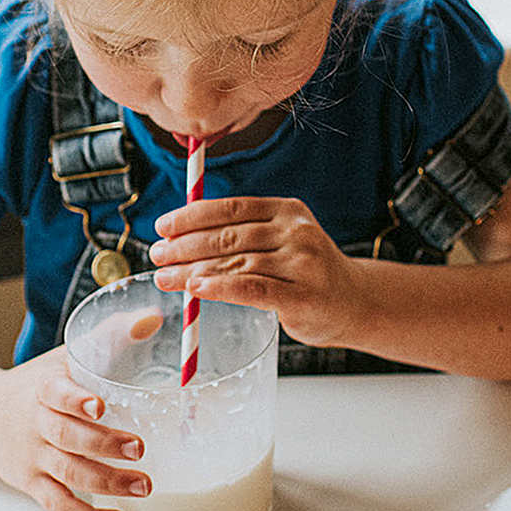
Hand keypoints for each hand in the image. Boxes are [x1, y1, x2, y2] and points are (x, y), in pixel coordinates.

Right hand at [0, 343, 151, 510]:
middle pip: (68, 438)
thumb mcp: (64, 356)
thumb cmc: (35, 384)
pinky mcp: (33, 485)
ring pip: (68, 474)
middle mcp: (36, 426)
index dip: (75, 400)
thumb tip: (151, 318)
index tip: (99, 405)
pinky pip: (59, 506)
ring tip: (142, 486)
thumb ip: (107, 337)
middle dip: (104, 445)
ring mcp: (34, 458)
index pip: (56, 394)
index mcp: (43, 390)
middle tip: (138, 449)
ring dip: (107, 483)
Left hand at [150, 196, 357, 346]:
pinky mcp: (302, 296)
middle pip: (228, 236)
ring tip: (165, 277)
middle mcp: (295, 232)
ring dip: (193, 270)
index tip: (162, 227)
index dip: (191, 216)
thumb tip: (182, 239)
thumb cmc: (307, 273)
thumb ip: (244, 236)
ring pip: (235, 263)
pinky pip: (253, 288)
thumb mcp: (282, 241)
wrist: (355, 302)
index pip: (231, 208)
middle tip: (155, 255)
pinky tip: (196, 289)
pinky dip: (221, 288)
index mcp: (286, 211)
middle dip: (184, 246)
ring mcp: (301, 264)